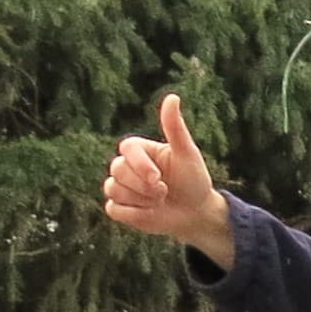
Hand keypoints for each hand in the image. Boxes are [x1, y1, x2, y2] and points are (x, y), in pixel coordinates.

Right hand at [104, 92, 235, 269]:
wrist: (197, 212)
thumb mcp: (187, 154)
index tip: (158, 179)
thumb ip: (175, 128)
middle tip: (164, 192)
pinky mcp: (120, 208)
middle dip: (144, 187)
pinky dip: (135, 215)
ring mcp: (120, 187)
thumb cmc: (193, 180)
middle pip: (117, 171)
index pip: (126, 150)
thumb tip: (172, 97)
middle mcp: (125, 166)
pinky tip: (151, 213)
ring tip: (159, 202)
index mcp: (139, 150)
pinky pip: (114, 210)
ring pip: (113, 190)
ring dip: (141, 201)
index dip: (139, 166)